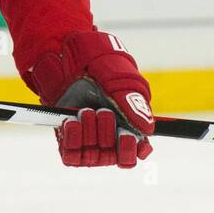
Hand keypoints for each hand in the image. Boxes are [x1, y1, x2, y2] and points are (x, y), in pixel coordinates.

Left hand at [28, 31, 153, 168]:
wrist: (65, 54)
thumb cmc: (98, 63)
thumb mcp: (119, 79)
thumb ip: (134, 104)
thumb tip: (148, 129)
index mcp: (129, 123)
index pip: (136, 151)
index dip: (132, 151)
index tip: (125, 136)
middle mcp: (109, 134)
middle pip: (114, 156)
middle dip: (108, 135)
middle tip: (103, 111)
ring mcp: (88, 138)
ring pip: (94, 157)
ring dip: (90, 134)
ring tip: (85, 111)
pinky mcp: (68, 138)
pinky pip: (71, 155)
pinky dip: (72, 140)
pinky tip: (71, 122)